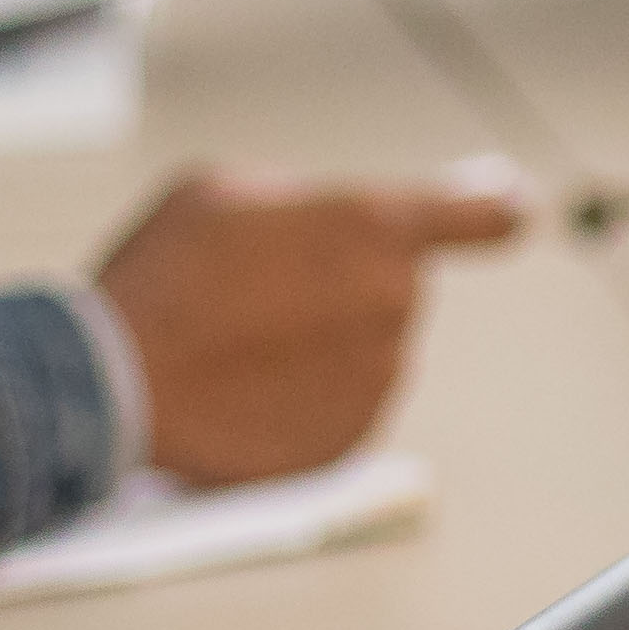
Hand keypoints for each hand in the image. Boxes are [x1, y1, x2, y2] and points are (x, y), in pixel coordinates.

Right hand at [88, 170, 523, 486]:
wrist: (116, 384)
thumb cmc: (163, 277)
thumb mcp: (225, 191)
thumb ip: (304, 200)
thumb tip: (327, 220)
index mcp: (374, 228)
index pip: (479, 218)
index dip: (493, 212)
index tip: (512, 213)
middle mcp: (394, 304)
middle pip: (392, 286)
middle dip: (342, 283)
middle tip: (259, 291)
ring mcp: (378, 378)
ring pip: (366, 349)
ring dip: (320, 343)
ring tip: (237, 342)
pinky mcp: (352, 439)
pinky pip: (342, 405)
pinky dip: (304, 397)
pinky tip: (243, 387)